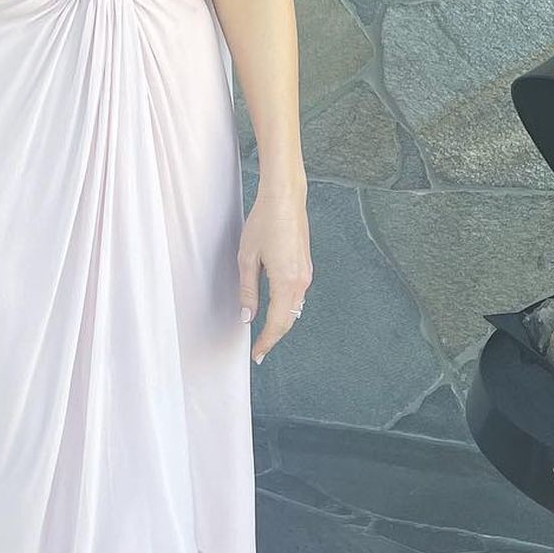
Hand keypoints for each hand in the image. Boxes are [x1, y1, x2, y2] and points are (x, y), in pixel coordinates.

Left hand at [238, 182, 311, 364]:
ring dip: (281, 323)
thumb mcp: (247, 258)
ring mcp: (306, 274)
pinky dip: (287, 309)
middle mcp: (301, 282)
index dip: (266, 341)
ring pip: (295, 309)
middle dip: (273, 337)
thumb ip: (248, 290)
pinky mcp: (305, 267)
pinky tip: (275, 311)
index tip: (256, 355)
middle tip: (259, 351)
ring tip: (264, 334)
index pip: (277, 323)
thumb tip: (247, 316)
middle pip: (289, 320)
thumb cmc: (264, 223)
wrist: (285, 198)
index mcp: (286, 282)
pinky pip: (297, 297)